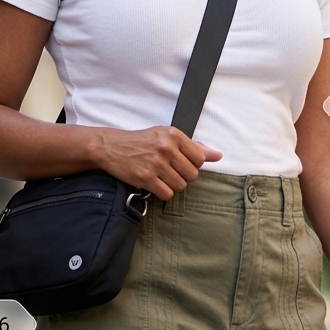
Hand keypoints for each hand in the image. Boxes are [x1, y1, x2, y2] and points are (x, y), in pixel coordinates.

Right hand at [93, 126, 221, 199]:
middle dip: (183, 176)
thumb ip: (194, 146)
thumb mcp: (166, 136)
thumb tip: (218, 156)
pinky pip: (167, 194)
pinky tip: (155, 184)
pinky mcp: (146, 178)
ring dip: (173, 185)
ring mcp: (156, 163)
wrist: (111, 147)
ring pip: (181, 186)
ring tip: (161, 177)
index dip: (192, 165)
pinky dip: (163, 192)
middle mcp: (166, 148)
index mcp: (174, 135)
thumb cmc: (142, 142)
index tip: (180, 163)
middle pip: (192, 175)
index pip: (200, 159)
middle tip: (169, 171)